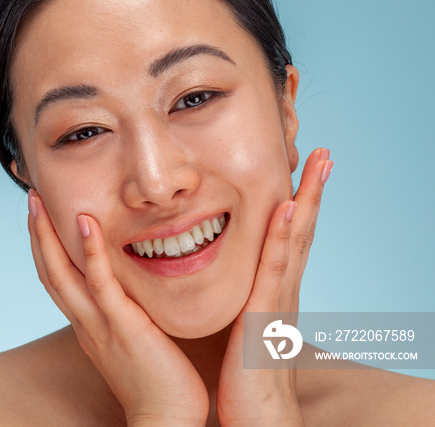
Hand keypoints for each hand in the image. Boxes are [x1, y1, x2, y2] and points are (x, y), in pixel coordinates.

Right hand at [28, 193, 207, 424]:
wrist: (166, 420)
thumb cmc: (159, 384)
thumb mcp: (134, 343)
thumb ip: (127, 316)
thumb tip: (135, 294)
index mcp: (88, 325)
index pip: (57, 280)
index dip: (45, 248)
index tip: (41, 217)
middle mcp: (84, 322)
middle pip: (48, 271)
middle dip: (36, 233)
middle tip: (32, 197)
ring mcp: (99, 323)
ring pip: (61, 273)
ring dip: (47, 234)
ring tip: (40, 200)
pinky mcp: (121, 325)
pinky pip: (100, 283)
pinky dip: (89, 252)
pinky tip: (85, 223)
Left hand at [216, 147, 332, 425]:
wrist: (257, 422)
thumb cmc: (245, 380)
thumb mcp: (243, 331)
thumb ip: (242, 304)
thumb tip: (232, 284)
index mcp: (273, 294)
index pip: (288, 240)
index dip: (297, 205)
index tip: (300, 171)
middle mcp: (283, 292)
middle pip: (302, 233)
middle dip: (313, 192)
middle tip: (322, 153)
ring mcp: (279, 303)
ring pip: (296, 242)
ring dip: (308, 200)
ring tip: (318, 164)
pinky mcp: (266, 318)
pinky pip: (276, 270)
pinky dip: (285, 238)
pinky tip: (289, 209)